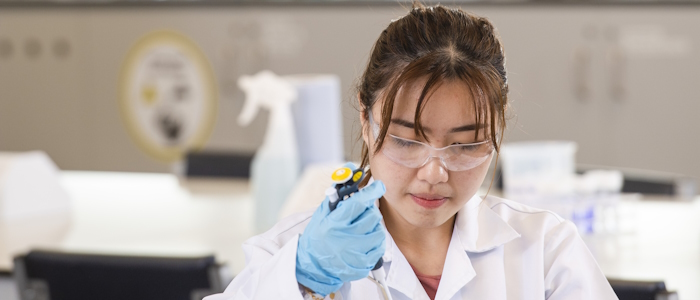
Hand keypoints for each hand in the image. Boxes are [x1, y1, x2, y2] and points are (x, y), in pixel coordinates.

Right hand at [295, 163, 385, 296]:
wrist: (313, 266)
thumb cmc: (318, 236)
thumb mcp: (323, 213)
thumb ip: (337, 192)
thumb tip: (349, 169)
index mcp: (334, 224)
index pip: (358, 203)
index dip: (371, 192)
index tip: (379, 186)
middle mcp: (346, 239)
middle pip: (372, 216)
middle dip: (369, 210)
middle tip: (361, 211)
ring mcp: (356, 253)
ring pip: (378, 230)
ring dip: (373, 225)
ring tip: (361, 226)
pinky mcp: (363, 264)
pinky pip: (380, 246)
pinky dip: (375, 240)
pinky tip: (364, 239)